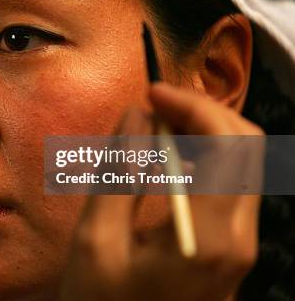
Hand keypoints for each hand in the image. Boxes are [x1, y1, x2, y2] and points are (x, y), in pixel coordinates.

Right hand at [59, 82, 262, 300]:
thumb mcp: (95, 239)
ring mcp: (238, 246)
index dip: (193, 107)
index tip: (152, 94)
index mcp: (210, 236)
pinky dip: (202, 160)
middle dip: (203, 114)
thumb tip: (135, 114)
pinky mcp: (228, 249)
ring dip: (203, 134)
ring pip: (241, 165)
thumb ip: (119, 172)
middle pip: (247, 148)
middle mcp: (238, 238)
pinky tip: (165, 161)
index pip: (229, 145)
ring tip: (155, 127)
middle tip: (155, 104)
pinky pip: (228, 187)